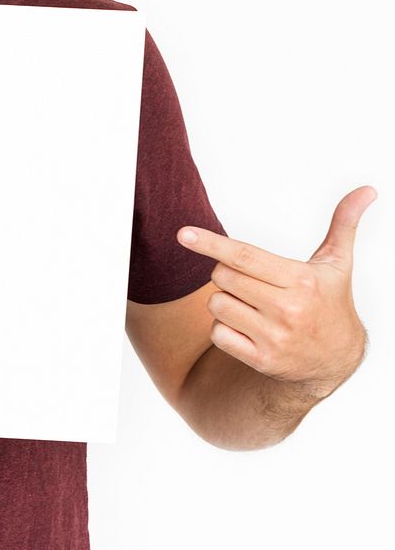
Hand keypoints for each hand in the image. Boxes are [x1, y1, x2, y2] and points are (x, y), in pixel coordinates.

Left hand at [176, 186, 375, 398]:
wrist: (337, 359)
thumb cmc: (330, 302)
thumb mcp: (337, 263)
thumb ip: (344, 224)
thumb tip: (367, 190)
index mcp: (301, 281)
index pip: (244, 256)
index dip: (211, 243)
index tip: (183, 234)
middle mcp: (288, 310)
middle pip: (223, 277)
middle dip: (227, 273)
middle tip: (252, 282)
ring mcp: (274, 337)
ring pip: (216, 304)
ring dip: (225, 301)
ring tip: (252, 306)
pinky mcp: (262, 360)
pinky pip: (217, 334)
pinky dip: (224, 329)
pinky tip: (248, 328)